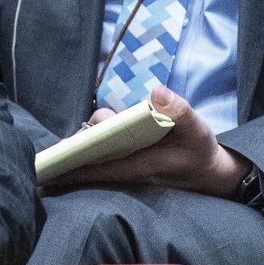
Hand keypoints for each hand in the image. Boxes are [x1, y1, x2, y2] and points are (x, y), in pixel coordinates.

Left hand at [53, 86, 250, 197]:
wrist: (212, 173)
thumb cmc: (200, 150)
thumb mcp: (196, 128)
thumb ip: (178, 109)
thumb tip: (156, 91)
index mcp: (139, 165)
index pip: (100, 170)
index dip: (74, 170)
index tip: (51, 169)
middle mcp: (128, 169)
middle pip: (91, 162)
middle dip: (72, 154)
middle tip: (56, 147)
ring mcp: (127, 167)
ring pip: (97, 156)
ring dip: (85, 144)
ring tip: (70, 141)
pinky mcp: (129, 161)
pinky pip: (104, 157)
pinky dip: (93, 147)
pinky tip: (84, 137)